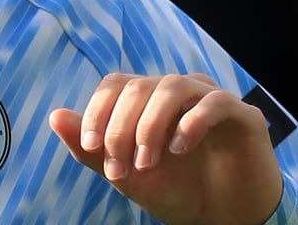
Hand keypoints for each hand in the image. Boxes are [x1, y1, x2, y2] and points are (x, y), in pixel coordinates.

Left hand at [48, 73, 281, 224]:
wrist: (223, 218)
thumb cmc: (174, 191)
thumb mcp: (125, 174)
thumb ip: (89, 148)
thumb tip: (55, 116)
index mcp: (149, 100)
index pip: (116, 85)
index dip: (98, 112)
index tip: (91, 148)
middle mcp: (178, 92)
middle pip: (139, 86)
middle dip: (121, 127)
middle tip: (120, 168)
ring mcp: (210, 99)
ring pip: (172, 86)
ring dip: (150, 124)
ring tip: (147, 162)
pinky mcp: (242, 114)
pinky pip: (215, 101)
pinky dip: (192, 122)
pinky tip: (179, 149)